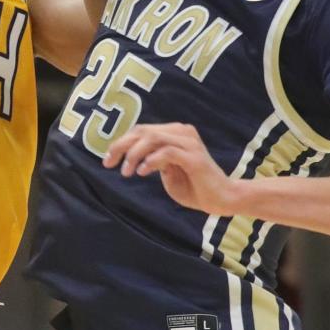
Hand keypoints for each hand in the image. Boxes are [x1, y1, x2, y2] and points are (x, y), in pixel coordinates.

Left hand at [103, 123, 247, 214]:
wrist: (222, 199)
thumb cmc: (194, 187)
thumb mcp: (168, 172)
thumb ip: (153, 160)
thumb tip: (134, 155)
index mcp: (175, 133)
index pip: (142, 130)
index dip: (121, 142)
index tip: (107, 160)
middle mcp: (182, 132)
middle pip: (143, 131)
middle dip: (122, 146)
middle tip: (109, 163)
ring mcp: (189, 143)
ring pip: (153, 138)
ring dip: (134, 154)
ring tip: (126, 172)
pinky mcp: (194, 157)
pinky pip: (167, 152)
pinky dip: (151, 161)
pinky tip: (142, 172)